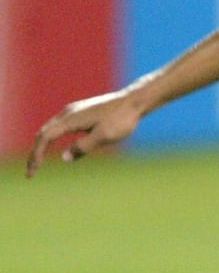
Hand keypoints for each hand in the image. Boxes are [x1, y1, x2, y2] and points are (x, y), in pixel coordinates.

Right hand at [26, 88, 144, 175]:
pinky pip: (58, 126)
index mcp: (71, 119)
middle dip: (35, 152)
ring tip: (38, 162)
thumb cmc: (122, 119)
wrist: (134, 101)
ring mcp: (73, 110)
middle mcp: (68, 112)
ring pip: (50, 128)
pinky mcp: (80, 111)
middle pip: (43, 133)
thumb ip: (84, 147)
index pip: (45, 137)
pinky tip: (56, 146)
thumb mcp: (105, 136)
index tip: (33, 171)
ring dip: (42, 145)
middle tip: (31, 172)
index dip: (36, 154)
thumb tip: (65, 158)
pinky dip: (51, 138)